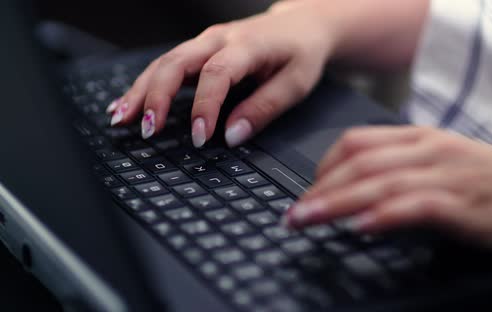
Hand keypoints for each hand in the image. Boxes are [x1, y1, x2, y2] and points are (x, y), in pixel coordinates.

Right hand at [107, 1, 334, 146]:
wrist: (302, 24)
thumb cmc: (301, 52)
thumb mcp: (296, 83)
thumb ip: (265, 108)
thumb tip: (233, 137)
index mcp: (247, 45)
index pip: (217, 74)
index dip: (205, 107)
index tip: (200, 137)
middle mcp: (220, 38)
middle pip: (177, 62)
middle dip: (156, 96)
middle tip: (146, 129)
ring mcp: (206, 41)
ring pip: (164, 62)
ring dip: (141, 90)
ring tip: (121, 118)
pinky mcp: (200, 50)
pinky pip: (167, 65)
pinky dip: (146, 85)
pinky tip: (129, 103)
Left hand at [285, 126, 491, 252]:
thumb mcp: (446, 167)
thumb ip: (404, 174)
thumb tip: (359, 197)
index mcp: (422, 139)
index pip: (356, 142)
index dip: (322, 167)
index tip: (305, 191)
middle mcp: (429, 151)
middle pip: (358, 163)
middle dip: (317, 189)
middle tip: (292, 214)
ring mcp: (446, 175)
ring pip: (377, 183)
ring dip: (335, 203)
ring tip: (306, 220)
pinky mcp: (464, 204)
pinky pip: (414, 206)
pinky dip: (383, 216)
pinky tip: (359, 228)